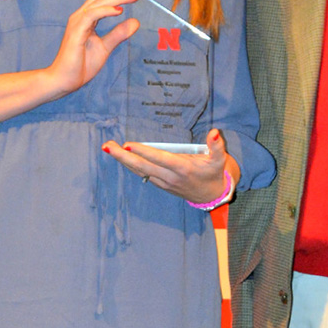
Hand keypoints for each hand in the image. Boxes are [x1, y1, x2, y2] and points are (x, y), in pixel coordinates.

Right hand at [48, 0, 140, 94]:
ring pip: (99, 2)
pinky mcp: (76, 31)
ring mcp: (77, 22)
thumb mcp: (106, 47)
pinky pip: (92, 15)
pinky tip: (120, 10)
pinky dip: (106, 10)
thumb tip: (136, 22)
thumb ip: (119, 33)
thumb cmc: (81, 65)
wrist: (64, 80)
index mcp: (87, 18)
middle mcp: (81, 16)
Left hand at [103, 128, 240, 204]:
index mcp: (183, 168)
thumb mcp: (219, 160)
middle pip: (143, 166)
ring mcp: (163, 182)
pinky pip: (143, 174)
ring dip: (123, 160)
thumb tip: (215, 132)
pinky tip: (121, 157)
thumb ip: (217, 146)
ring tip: (108, 148)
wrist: (210, 195)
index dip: (144, 152)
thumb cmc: (213, 173)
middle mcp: (170, 176)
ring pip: (140, 171)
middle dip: (124, 156)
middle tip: (107, 146)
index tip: (128, 144)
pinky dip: (131, 165)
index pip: (160, 159)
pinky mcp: (160, 184)